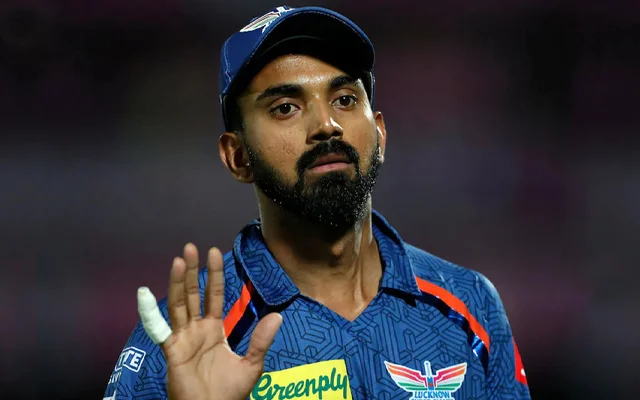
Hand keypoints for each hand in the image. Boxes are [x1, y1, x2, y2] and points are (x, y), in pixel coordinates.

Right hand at [137, 244, 282, 399]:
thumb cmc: (230, 393)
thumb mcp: (251, 364)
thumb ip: (261, 340)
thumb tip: (277, 316)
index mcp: (214, 329)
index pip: (214, 295)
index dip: (214, 275)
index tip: (214, 252)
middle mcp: (196, 329)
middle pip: (193, 294)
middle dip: (192, 271)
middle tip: (192, 248)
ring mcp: (182, 338)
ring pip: (178, 304)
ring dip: (177, 282)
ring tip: (179, 260)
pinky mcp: (171, 350)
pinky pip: (159, 328)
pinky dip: (150, 312)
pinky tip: (144, 294)